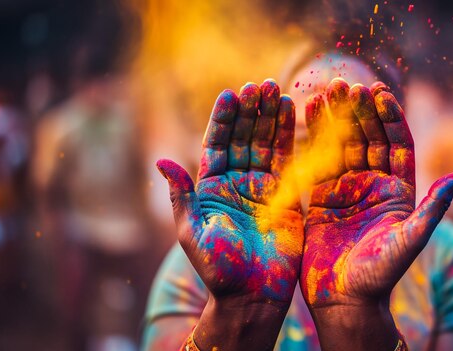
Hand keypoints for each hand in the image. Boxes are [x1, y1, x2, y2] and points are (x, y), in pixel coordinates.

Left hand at [157, 80, 302, 350]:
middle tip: (258, 85)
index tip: (230, 95)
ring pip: (266, 144)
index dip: (223, 120)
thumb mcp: (191, 232)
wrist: (252, 295)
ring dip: (270, 117)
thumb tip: (160, 160)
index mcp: (211, 187)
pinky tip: (292, 112)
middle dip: (250, 111)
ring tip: (275, 89)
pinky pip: (288, 160)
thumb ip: (182, 195)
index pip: (216, 145)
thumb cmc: (218, 268)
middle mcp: (237, 182)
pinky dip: (290, 136)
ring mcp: (263, 187)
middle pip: (243, 138)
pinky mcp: (286, 195)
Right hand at [300, 79, 452, 349]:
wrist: (345, 298)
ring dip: (336, 117)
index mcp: (400, 191)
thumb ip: (433, 207)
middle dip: (359, 110)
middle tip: (346, 85)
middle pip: (369, 138)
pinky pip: (319, 160)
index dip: (389, 117)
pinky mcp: (322, 196)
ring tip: (326, 90)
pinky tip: (307, 112)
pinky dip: (313, 137)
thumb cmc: (381, 275)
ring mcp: (347, 188)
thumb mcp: (410, 240)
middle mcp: (374, 184)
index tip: (379, 92)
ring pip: (343, 144)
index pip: (397, 144)